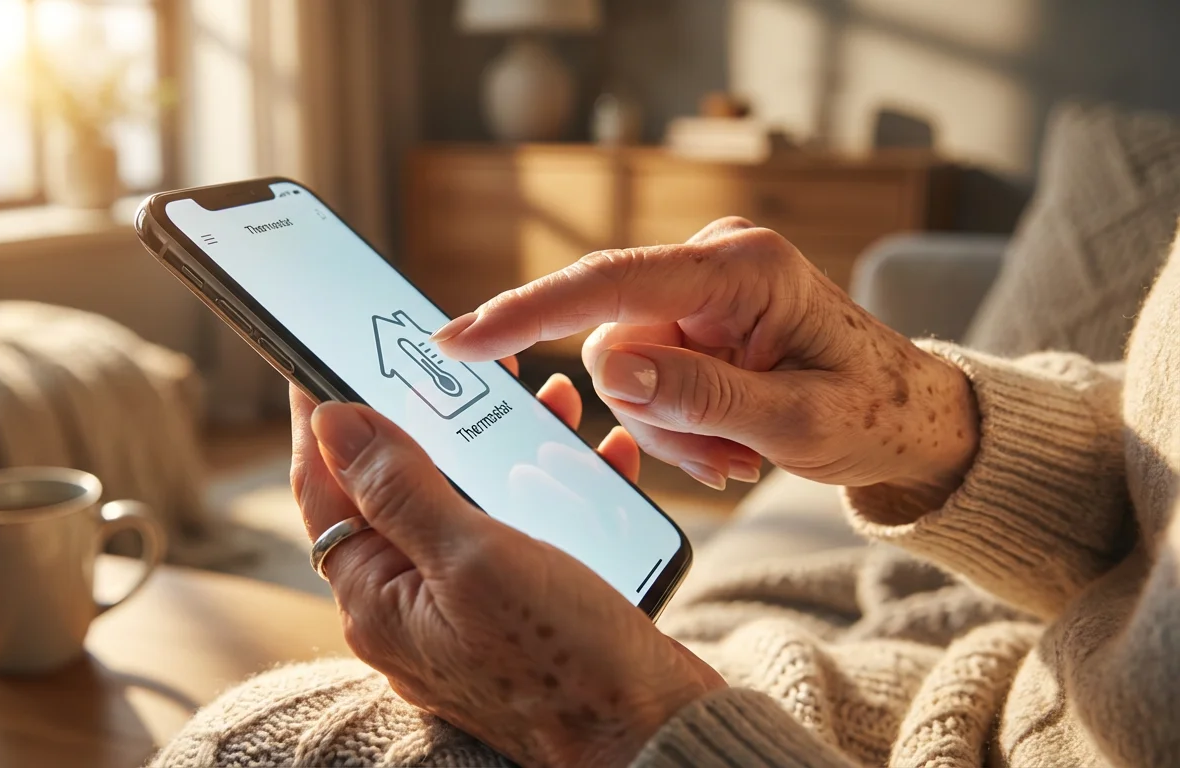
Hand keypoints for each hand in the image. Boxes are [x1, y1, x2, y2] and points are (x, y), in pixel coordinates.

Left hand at [290, 369, 724, 766]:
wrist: (651, 738)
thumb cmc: (564, 661)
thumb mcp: (473, 558)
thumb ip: (400, 488)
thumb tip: (333, 421)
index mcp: (377, 596)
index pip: (324, 486)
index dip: (321, 417)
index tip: (323, 356)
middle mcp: (411, 606)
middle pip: (399, 489)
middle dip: (433, 419)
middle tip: (460, 366)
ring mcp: (465, 612)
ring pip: (469, 503)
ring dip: (504, 447)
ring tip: (547, 401)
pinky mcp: (521, 613)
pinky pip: (522, 533)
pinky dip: (554, 490)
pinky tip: (596, 459)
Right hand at [432, 218, 979, 504]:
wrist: (914, 418)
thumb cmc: (874, 414)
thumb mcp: (793, 421)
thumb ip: (698, 394)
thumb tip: (607, 371)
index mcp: (742, 267)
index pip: (608, 284)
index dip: (525, 313)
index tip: (458, 341)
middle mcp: (712, 262)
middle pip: (612, 339)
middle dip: (651, 412)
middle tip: (717, 460)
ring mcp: (701, 288)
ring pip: (624, 367)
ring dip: (669, 426)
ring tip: (734, 453)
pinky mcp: (696, 314)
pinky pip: (646, 373)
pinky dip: (677, 420)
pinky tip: (730, 442)